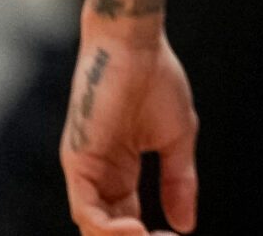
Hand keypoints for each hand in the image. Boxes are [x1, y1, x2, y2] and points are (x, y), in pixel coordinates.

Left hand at [61, 23, 198, 235]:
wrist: (136, 45)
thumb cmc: (156, 80)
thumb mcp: (177, 138)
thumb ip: (179, 181)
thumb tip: (186, 225)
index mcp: (118, 172)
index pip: (126, 220)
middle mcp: (97, 177)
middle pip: (106, 229)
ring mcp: (84, 171)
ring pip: (93, 226)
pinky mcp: (77, 161)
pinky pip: (84, 208)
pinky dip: (105, 228)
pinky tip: (135, 231)